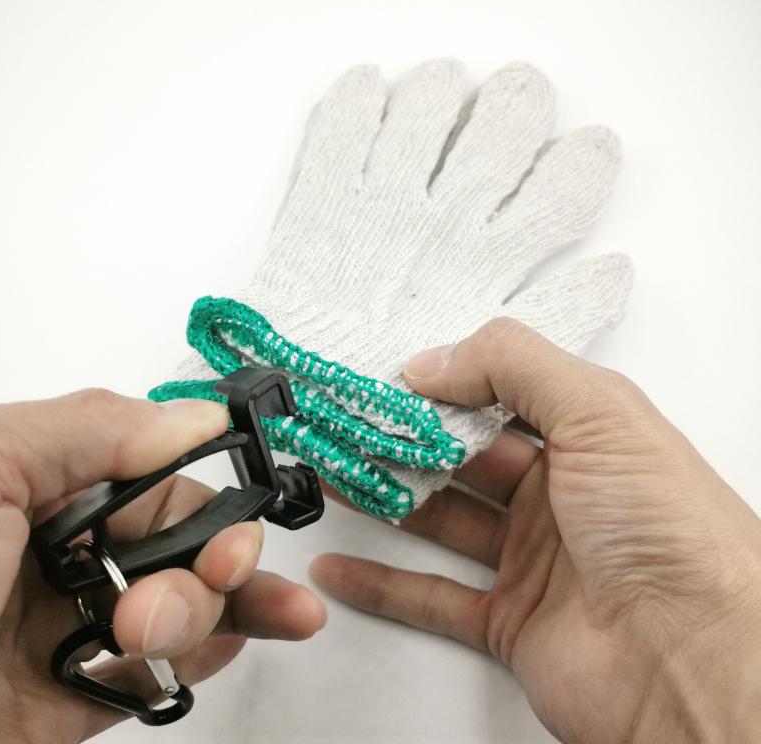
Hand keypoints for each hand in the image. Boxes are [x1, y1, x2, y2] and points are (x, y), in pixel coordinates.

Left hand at [0, 390, 325, 742]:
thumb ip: (94, 429)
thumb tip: (202, 415)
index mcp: (45, 485)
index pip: (163, 482)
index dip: (212, 502)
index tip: (234, 532)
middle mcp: (66, 551)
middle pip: (184, 546)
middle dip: (218, 561)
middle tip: (218, 576)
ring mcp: (70, 629)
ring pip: (181, 610)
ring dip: (204, 616)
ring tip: (151, 635)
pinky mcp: (68, 702)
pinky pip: (154, 679)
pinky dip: (197, 664)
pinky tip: (235, 644)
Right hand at [310, 319, 760, 742]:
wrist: (697, 666)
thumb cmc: (667, 529)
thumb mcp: (599, 412)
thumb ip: (513, 366)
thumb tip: (432, 360)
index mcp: (586, 437)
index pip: (498, 396)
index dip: (442, 385)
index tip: (384, 378)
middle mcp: (559, 493)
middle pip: (461, 457)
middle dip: (400, 439)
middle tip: (343, 423)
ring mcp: (532, 559)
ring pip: (440, 519)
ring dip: (384, 499)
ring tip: (329, 475)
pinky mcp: (509, 620)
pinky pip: (432, 598)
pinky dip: (382, 584)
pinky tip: (340, 568)